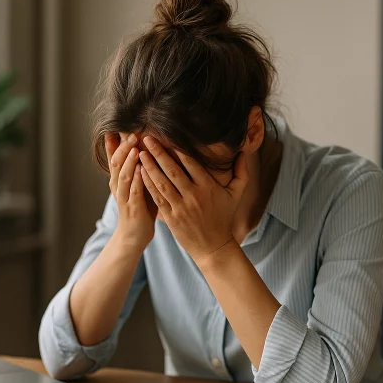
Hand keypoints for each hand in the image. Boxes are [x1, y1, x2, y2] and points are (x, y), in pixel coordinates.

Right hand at [105, 132, 157, 248]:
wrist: (133, 236)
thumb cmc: (140, 208)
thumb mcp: (138, 184)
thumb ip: (139, 167)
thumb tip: (146, 146)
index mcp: (119, 179)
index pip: (114, 156)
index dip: (114, 141)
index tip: (117, 125)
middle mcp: (118, 186)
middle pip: (116, 162)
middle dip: (122, 147)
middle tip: (129, 131)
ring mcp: (124, 197)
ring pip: (123, 175)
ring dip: (128, 160)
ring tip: (133, 146)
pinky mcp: (132, 207)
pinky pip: (133, 191)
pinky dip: (137, 179)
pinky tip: (141, 169)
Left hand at [138, 136, 248, 264]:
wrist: (214, 246)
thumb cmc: (224, 218)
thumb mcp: (236, 195)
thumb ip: (241, 172)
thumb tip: (242, 152)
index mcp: (209, 187)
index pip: (191, 164)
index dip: (178, 149)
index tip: (168, 136)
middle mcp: (194, 196)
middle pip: (173, 171)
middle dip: (159, 153)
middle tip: (147, 139)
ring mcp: (181, 207)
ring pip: (162, 183)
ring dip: (149, 167)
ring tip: (140, 153)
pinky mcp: (171, 217)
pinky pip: (157, 197)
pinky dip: (148, 184)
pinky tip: (141, 173)